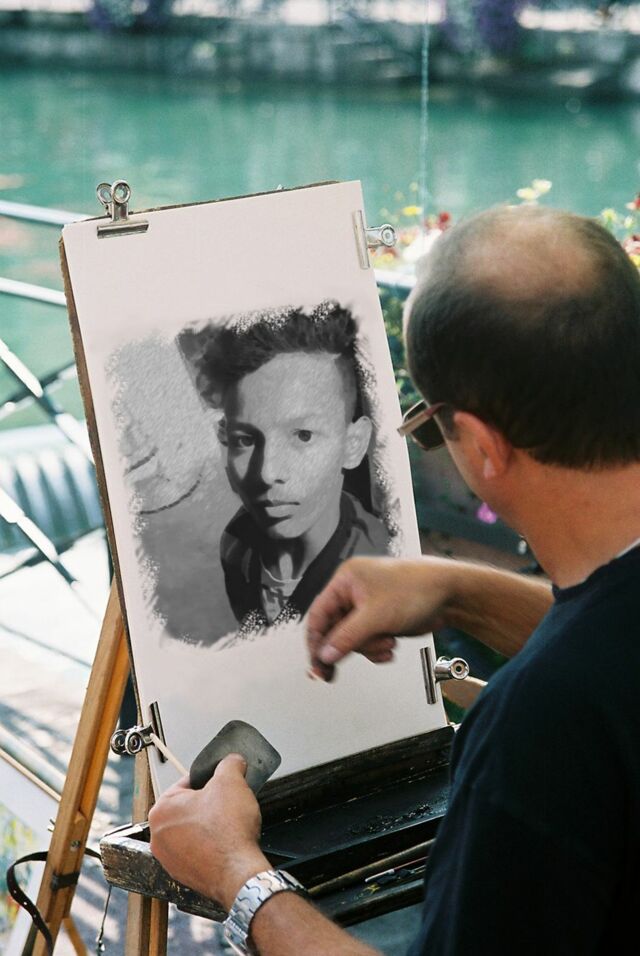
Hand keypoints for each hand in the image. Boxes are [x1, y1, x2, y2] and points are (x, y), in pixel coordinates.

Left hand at [148, 754, 269, 908]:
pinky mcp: (182, 875)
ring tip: (227, 826)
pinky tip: (225, 844)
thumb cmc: (228, 832)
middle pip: (188, 808)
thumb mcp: (232, 781)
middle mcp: (158, 836)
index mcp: (161, 809)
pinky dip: (209, 847)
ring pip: (191, 831)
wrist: (238, 873)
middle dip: (208, 805)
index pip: (186, 783)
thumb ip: (229, 764)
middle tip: (227, 805)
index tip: (222, 785)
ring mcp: (169, 859)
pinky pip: (196, 852)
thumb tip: (232, 761)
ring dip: (208, 826)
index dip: (209, 781)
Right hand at [306, 556, 454, 680]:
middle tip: (332, 673)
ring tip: (387, 643)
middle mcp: (353, 592)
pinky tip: (390, 646)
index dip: (315, 641)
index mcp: (346, 580)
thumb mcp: (376, 616)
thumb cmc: (416, 589)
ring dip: (369, 647)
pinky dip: (377, 648)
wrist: (449, 594)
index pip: (318, 614)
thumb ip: (347, 638)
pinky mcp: (380, 619)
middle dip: (348, 646)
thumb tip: (324, 655)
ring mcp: (367, 606)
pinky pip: (368, 641)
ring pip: (352, 639)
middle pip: (334, 630)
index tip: (316, 665)